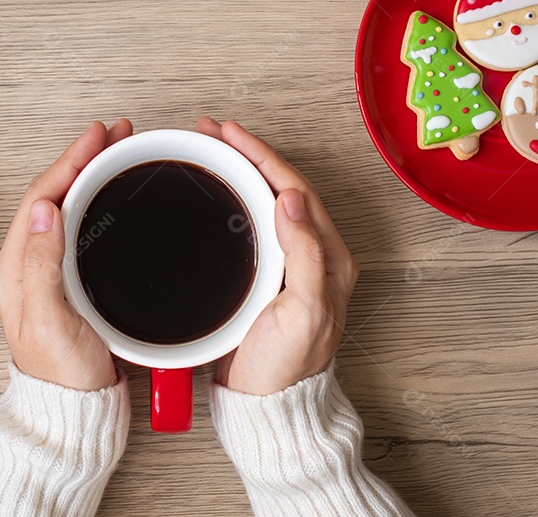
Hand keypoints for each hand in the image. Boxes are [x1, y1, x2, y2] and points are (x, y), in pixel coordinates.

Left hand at [0, 119, 132, 390]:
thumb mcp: (52, 320)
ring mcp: (45, 272)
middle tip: (114, 134)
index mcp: (14, 271)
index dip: (69, 163)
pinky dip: (94, 200)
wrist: (76, 411)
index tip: (97, 137)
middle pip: (51, 196)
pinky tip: (109, 193)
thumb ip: (44, 266)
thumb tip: (45, 212)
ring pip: (64, 208)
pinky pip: (77, 226)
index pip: (40, 199)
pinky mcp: (66, 281)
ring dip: (87, 176)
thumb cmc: (63, 375)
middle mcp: (25, 266)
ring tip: (115, 152)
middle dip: (81, 160)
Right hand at [195, 117, 357, 394]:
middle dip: (246, 154)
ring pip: (264, 201)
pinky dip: (232, 199)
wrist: (266, 406)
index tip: (230, 134)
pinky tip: (214, 193)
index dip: (261, 155)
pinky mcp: (266, 276)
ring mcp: (288, 264)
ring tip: (209, 150)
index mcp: (329, 258)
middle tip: (211, 132)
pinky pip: (251, 222)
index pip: (294, 188)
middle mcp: (313, 255)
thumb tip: (290, 200)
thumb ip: (305, 255)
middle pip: (279, 187)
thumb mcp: (303, 312)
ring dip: (238, 172)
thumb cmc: (287, 368)